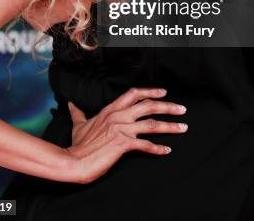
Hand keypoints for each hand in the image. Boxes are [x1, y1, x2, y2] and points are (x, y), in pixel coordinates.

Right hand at [63, 87, 187, 183]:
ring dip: (170, 126)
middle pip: (148, 106)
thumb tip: (71, 104)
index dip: (150, 91)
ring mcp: (122, 129)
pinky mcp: (123, 144)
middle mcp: (119, 116)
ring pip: (151, 124)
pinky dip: (158, 148)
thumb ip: (78, 113)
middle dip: (168, 106)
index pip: (134, 94)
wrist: (74, 161)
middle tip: (182, 109)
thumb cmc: (78, 144)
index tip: (163, 92)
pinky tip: (167, 150)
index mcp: (111, 110)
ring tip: (183, 127)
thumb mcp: (78, 124)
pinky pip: (145, 145)